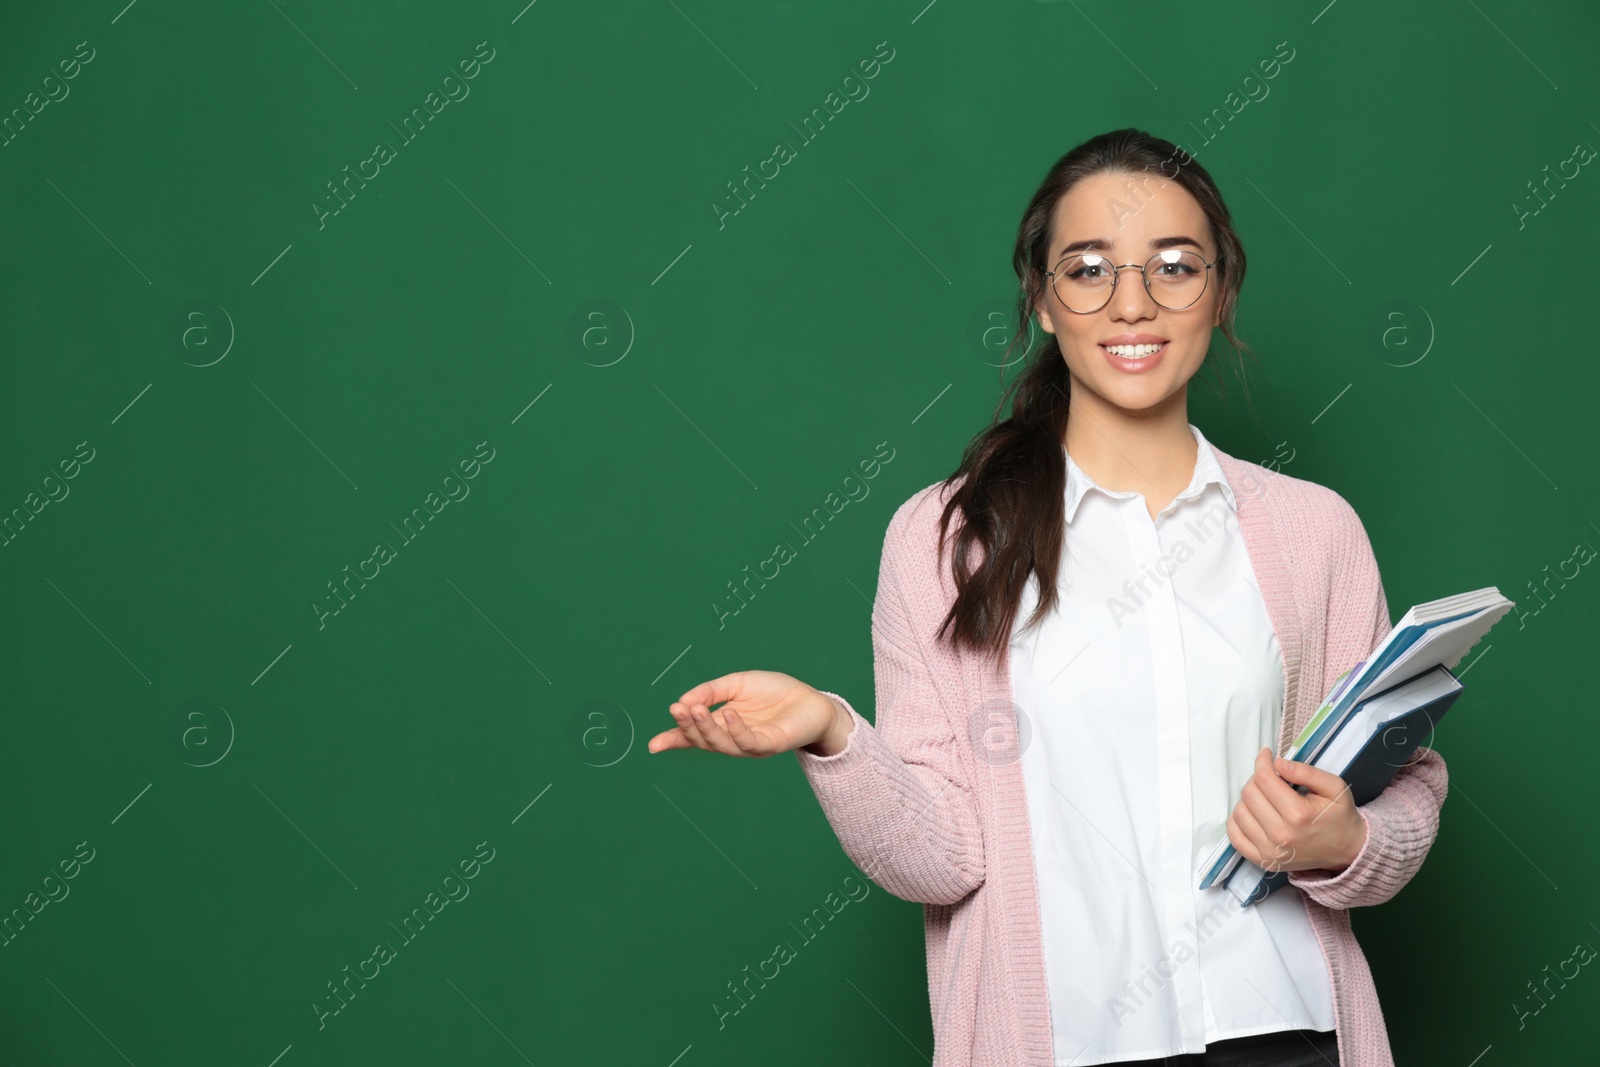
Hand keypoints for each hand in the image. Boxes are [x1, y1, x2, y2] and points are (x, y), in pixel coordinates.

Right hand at [647, 669, 850, 757]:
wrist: (810, 699)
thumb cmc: (773, 692)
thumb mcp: (736, 684)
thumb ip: (710, 691)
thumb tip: (684, 701)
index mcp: (721, 724)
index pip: (692, 736)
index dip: (673, 740)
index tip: (653, 745)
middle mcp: (731, 738)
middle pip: (703, 740)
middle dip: (687, 727)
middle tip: (678, 709)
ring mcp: (749, 745)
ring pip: (721, 743)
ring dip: (706, 728)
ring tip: (695, 709)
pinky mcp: (769, 745)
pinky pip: (749, 741)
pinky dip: (737, 729)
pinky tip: (729, 714)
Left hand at [1225, 747, 1366, 874]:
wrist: (1347, 850)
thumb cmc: (1339, 817)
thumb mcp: (1334, 788)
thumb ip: (1307, 772)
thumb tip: (1278, 763)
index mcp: (1298, 814)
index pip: (1264, 779)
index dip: (1262, 762)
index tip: (1266, 756)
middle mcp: (1280, 834)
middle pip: (1249, 793)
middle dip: (1257, 779)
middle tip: (1271, 778)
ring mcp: (1269, 850)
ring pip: (1239, 812)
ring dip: (1248, 799)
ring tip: (1265, 797)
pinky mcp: (1263, 860)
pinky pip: (1235, 836)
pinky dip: (1237, 821)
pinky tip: (1252, 814)